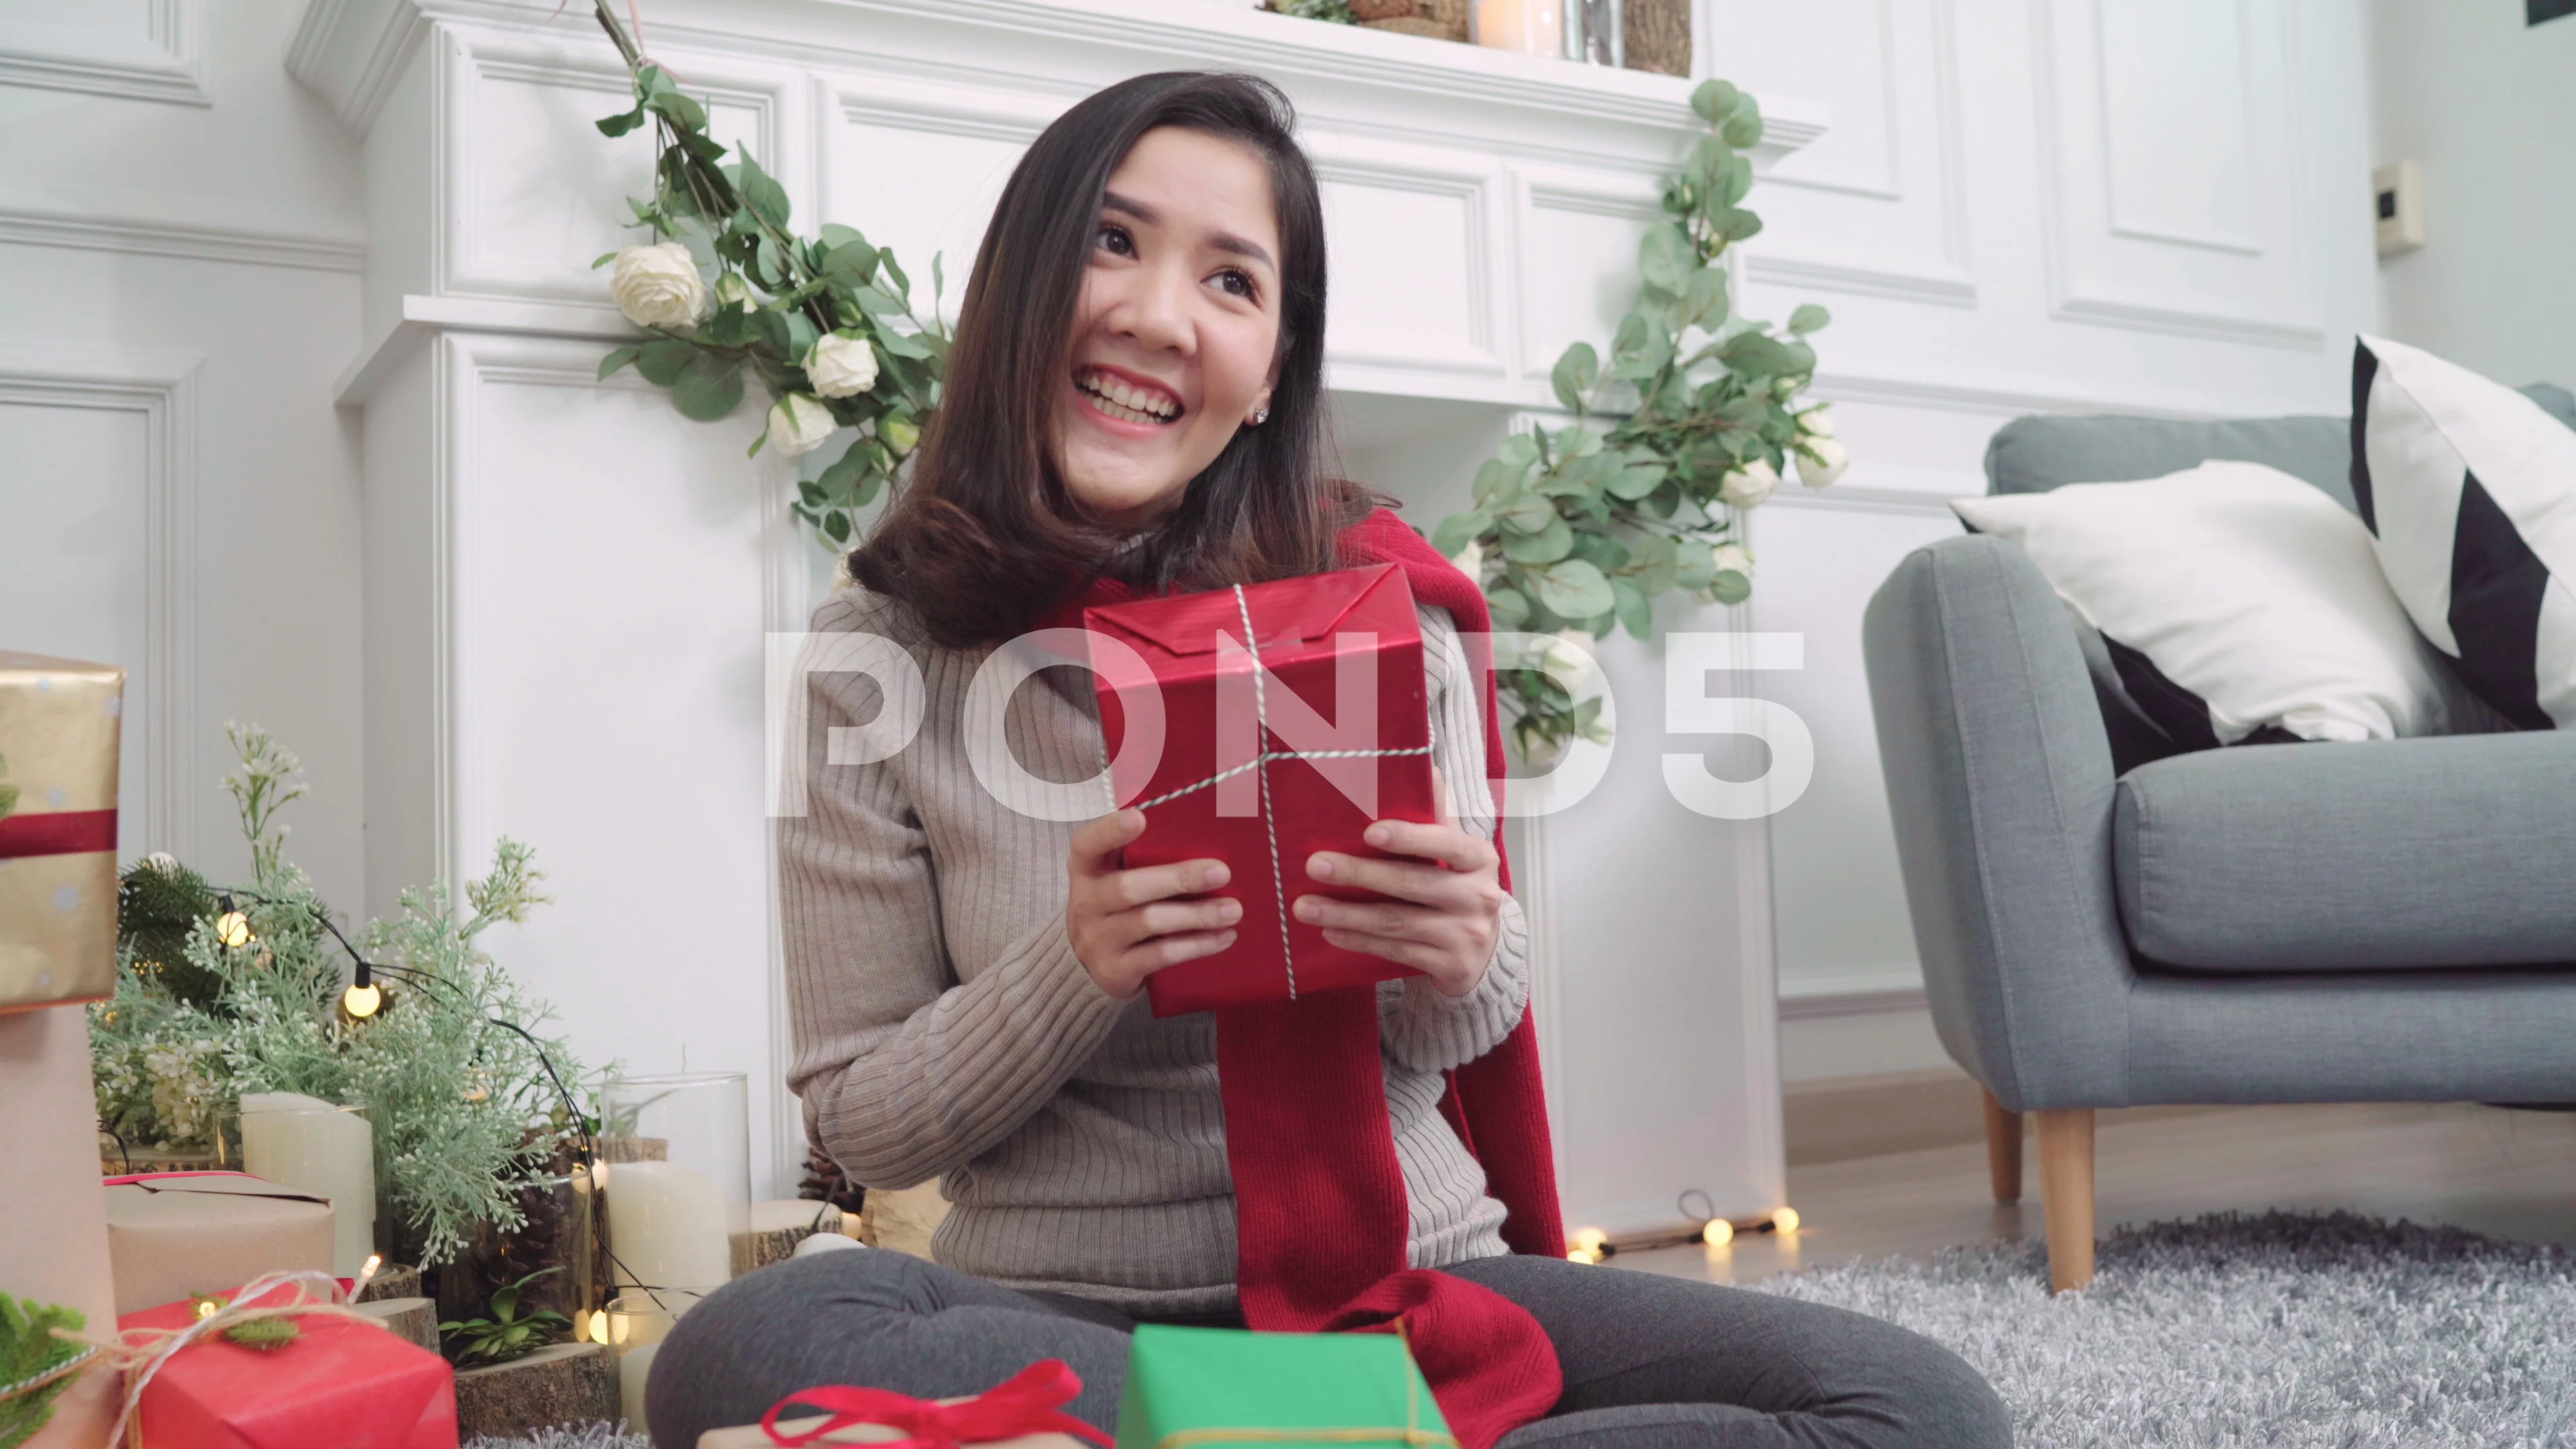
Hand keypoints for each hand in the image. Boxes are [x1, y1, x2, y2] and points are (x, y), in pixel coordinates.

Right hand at [1067, 809, 1239, 1000]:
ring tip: (1232, 910)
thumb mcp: (1114, 874)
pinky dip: (1195, 946)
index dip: (1110, 831)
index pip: (1087, 844)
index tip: (1140, 817)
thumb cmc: (1115, 904)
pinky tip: (1224, 937)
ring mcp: (1097, 939)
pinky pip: (1160, 956)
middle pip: (1128, 887)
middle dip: (1178, 879)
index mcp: (1085, 868)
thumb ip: (1141, 854)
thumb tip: (1203, 828)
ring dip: (1196, 915)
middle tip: (1221, 872)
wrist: (1085, 964)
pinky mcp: (1115, 970)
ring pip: (1148, 922)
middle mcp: (1086, 902)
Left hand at [1293, 770, 1503, 997]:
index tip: (1368, 832)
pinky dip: (1360, 941)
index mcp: (1479, 858)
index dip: (1408, 837)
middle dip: (1359, 874)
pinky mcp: (1451, 966)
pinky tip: (1330, 931)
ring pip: (1396, 922)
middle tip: (1315, 865)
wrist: (1486, 952)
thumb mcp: (1456, 852)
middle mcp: (1479, 895)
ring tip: (1306, 906)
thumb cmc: (1458, 889)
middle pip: (1411, 883)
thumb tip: (1425, 765)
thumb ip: (1436, 815)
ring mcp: (1466, 934)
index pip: (1444, 842)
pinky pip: (1396, 951)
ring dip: (1346, 914)